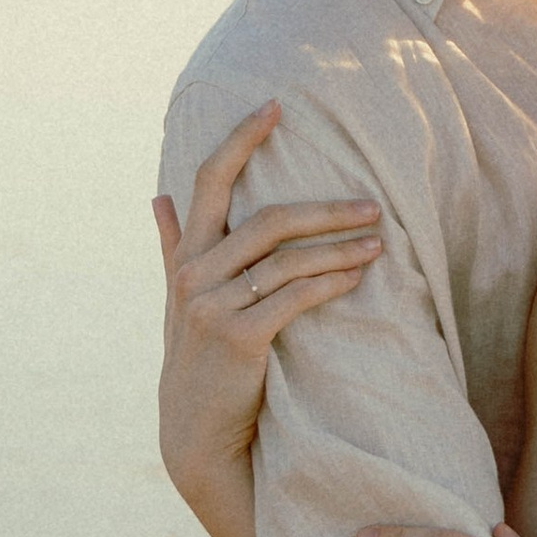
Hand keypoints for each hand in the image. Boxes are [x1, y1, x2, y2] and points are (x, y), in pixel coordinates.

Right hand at [154, 102, 380, 512]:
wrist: (196, 430)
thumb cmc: (196, 357)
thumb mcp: (178, 298)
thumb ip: (173, 246)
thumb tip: (157, 198)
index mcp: (187, 255)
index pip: (209, 180)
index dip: (240, 139)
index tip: (275, 106)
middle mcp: (195, 274)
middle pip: (268, 219)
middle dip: (325, 209)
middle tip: (371, 205)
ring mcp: (213, 306)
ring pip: (287, 260)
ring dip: (340, 248)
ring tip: (379, 243)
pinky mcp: (239, 339)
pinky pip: (294, 298)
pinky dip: (330, 283)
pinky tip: (359, 276)